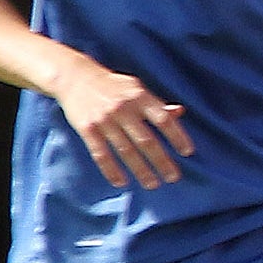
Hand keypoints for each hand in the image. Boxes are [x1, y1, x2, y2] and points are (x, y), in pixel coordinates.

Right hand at [54, 60, 190, 187]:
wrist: (75, 77)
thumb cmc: (113, 85)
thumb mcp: (136, 88)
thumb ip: (156, 103)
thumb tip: (180, 112)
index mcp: (139, 97)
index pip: (163, 119)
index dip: (177, 136)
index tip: (188, 152)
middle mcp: (123, 108)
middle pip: (146, 141)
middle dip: (161, 161)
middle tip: (173, 177)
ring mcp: (104, 120)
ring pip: (125, 151)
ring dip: (140, 170)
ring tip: (152, 184)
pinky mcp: (87, 129)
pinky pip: (101, 154)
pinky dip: (111, 170)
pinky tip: (121, 182)